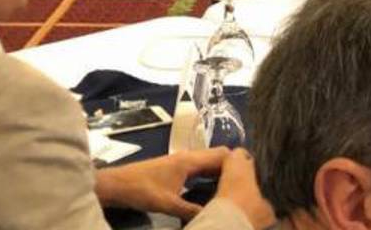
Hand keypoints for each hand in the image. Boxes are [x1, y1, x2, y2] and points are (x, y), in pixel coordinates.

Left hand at [94, 147, 272, 226]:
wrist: (116, 185)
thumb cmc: (141, 189)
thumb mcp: (167, 203)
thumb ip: (190, 210)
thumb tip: (213, 216)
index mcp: (189, 160)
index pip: (222, 154)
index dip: (239, 162)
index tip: (254, 174)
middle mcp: (188, 157)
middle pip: (218, 156)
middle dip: (233, 167)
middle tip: (249, 182)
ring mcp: (182, 162)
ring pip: (209, 163)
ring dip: (222, 172)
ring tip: (236, 186)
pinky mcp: (176, 169)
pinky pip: (200, 169)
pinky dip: (210, 176)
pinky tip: (214, 188)